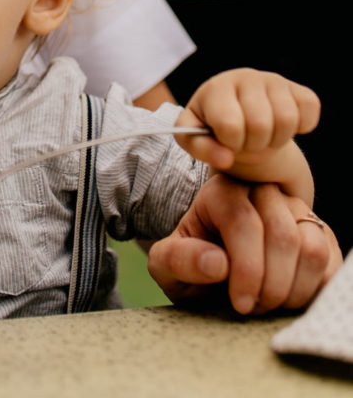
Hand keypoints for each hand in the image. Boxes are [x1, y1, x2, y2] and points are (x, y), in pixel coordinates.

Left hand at [147, 175, 341, 314]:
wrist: (213, 268)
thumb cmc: (190, 264)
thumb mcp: (166, 265)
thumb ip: (179, 260)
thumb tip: (217, 263)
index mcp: (221, 192)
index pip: (244, 222)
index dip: (246, 269)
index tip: (240, 304)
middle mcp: (261, 192)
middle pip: (282, 234)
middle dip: (270, 284)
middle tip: (254, 307)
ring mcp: (294, 209)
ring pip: (311, 246)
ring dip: (294, 288)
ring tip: (270, 304)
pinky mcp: (317, 232)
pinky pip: (331, 261)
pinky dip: (314, 289)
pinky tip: (289, 298)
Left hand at [175, 68, 318, 199]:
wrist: (241, 118)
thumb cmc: (214, 129)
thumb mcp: (195, 139)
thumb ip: (202, 149)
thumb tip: (226, 158)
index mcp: (216, 89)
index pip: (230, 124)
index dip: (231, 142)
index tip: (228, 140)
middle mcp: (245, 77)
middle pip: (261, 124)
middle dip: (254, 144)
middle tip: (247, 142)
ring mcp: (274, 80)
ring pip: (287, 119)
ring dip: (276, 140)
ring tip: (263, 137)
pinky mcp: (298, 89)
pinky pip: (310, 112)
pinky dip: (301, 128)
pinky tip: (282, 127)